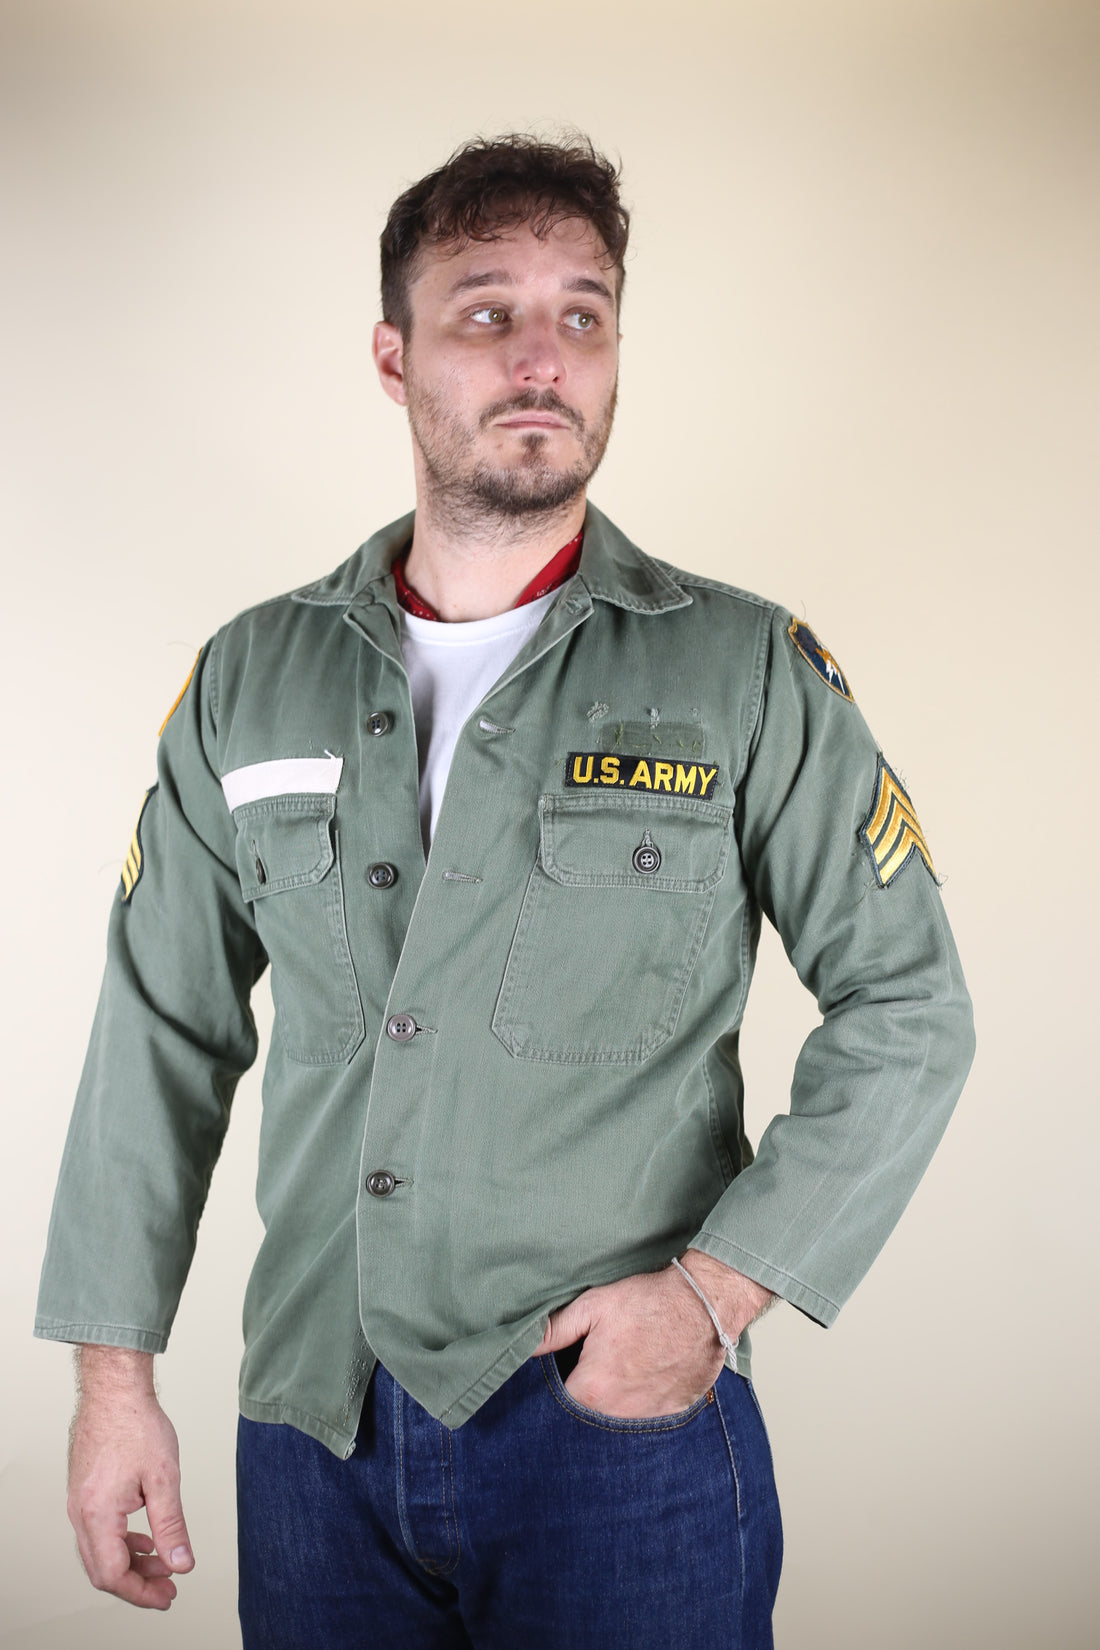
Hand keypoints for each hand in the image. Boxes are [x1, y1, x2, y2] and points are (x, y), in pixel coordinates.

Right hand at [67, 1347, 194, 1609]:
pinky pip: (98, 1531)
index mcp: (97, 1514)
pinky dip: (122, 1542)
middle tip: (168, 1588)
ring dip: (131, 1562)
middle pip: (103, 1569)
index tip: (167, 1596)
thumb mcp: (164, 1477)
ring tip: (162, 1564)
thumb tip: (181, 1563)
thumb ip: (172, 1525)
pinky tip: (145, 1538)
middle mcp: (80, 1513)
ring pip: (100, 1551)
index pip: (114, 1574)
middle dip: (137, 1583)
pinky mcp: (84, 1491)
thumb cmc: (136, 1423)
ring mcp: (78, 1502)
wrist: (114, 1389)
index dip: (142, 1592)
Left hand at [534, 1251, 773, 1417]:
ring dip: (611, 1408)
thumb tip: (520, 1345)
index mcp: (592, 1390)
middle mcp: (619, 1415)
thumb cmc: (647, 1302)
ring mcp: (648, 1418)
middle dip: (580, 1407)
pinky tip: (641, 1383)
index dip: (551, 1395)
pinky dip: (639, 1407)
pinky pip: (646, 1421)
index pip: (555, 1411)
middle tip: (589, 1376)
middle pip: (586, 1423)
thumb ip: (554, 1330)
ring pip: (616, 1424)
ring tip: (617, 1377)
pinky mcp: (672, 1414)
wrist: (704, 1304)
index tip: (557, 1381)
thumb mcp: (593, 1306)